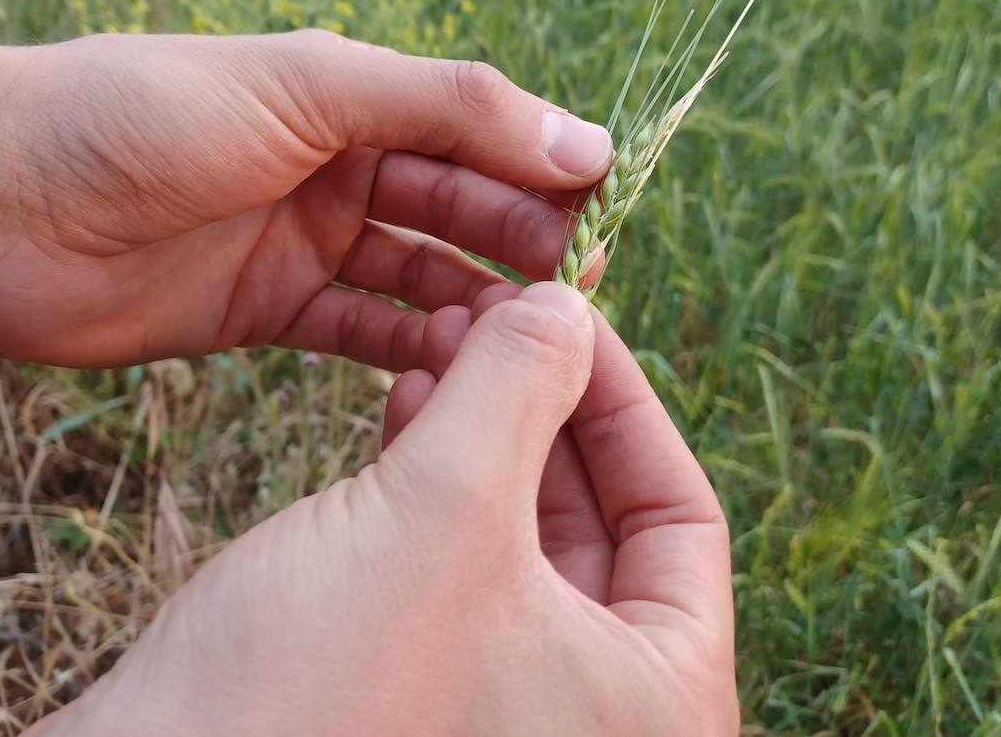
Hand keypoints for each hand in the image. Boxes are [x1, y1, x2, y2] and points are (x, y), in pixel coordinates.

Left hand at [0, 8, 611, 364]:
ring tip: (523, 345)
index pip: (481, 130)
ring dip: (475, 306)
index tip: (604, 221)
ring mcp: (304, 242)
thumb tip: (585, 139)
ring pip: (422, 276)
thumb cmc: (140, 115)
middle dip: (520, 246)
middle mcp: (337, 165)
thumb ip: (446, 107)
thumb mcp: (306, 84)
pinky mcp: (267, 314)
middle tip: (575, 297)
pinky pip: (362, 333)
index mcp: (352, 95)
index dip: (543, 171)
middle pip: (462, 207)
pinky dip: (410, 351)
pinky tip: (454, 374)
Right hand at [29, 282, 736, 735]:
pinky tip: (404, 405)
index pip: (683, 514)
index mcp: (656, 700)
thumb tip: (567, 303)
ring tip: (444, 339)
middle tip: (501, 313)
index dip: (628, 396)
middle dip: (545, 401)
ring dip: (488, 427)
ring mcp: (511, 705)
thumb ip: (522, 386)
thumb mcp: (446, 507)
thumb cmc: (316, 685)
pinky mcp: (427, 684)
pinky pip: (463, 559)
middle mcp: (595, 713)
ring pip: (526, 531)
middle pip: (605, 518)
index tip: (573, 312)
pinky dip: (441, 479)